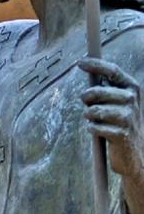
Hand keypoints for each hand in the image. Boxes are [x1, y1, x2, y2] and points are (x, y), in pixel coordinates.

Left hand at [80, 57, 143, 178]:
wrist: (134, 152)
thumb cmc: (121, 122)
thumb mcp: (119, 101)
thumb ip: (107, 87)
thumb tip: (87, 66)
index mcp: (133, 88)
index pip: (113, 71)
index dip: (95, 65)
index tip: (79, 62)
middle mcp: (132, 100)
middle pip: (97, 91)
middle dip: (86, 97)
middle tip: (85, 102)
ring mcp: (128, 117)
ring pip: (93, 111)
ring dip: (88, 115)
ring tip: (93, 119)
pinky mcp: (121, 133)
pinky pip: (94, 127)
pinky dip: (92, 129)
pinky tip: (98, 131)